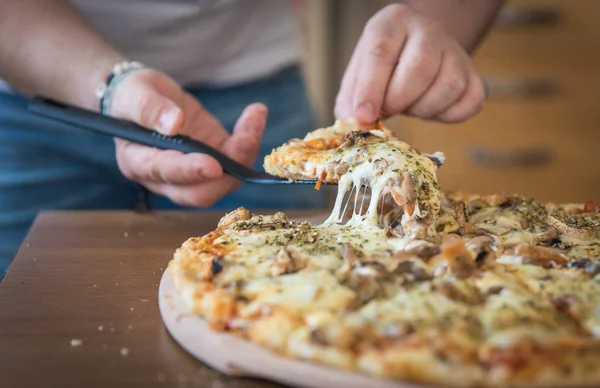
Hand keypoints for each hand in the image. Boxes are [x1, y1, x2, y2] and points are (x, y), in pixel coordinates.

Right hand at [109, 69, 267, 206]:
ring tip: (255, 117)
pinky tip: (256, 114)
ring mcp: (193, 173)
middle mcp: (167, 178)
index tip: (214, 165)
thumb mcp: (134, 93)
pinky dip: (250, 140)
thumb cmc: (132, 96)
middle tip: (247, 139)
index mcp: (139, 163)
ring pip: (225, 180)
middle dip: (228, 172)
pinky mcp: (214, 160)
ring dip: (245, 153)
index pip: (167, 174)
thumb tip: (173, 123)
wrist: (144, 97)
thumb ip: (149, 108)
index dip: (191, 171)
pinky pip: (236, 161)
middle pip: (200, 193)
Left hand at [335, 4, 486, 123]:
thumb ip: (351, 100)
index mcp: (393, 23)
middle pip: (420, 69)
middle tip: (387, 111)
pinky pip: (470, 102)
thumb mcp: (358, 76)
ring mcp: (456, 51)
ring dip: (424, 109)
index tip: (364, 116)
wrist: (416, 53)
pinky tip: (432, 110)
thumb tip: (355, 123)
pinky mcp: (474, 74)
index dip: (371, 89)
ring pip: (449, 86)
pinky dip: (449, 115)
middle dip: (398, 100)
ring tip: (409, 106)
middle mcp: (428, 30)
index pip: (381, 53)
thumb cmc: (383, 69)